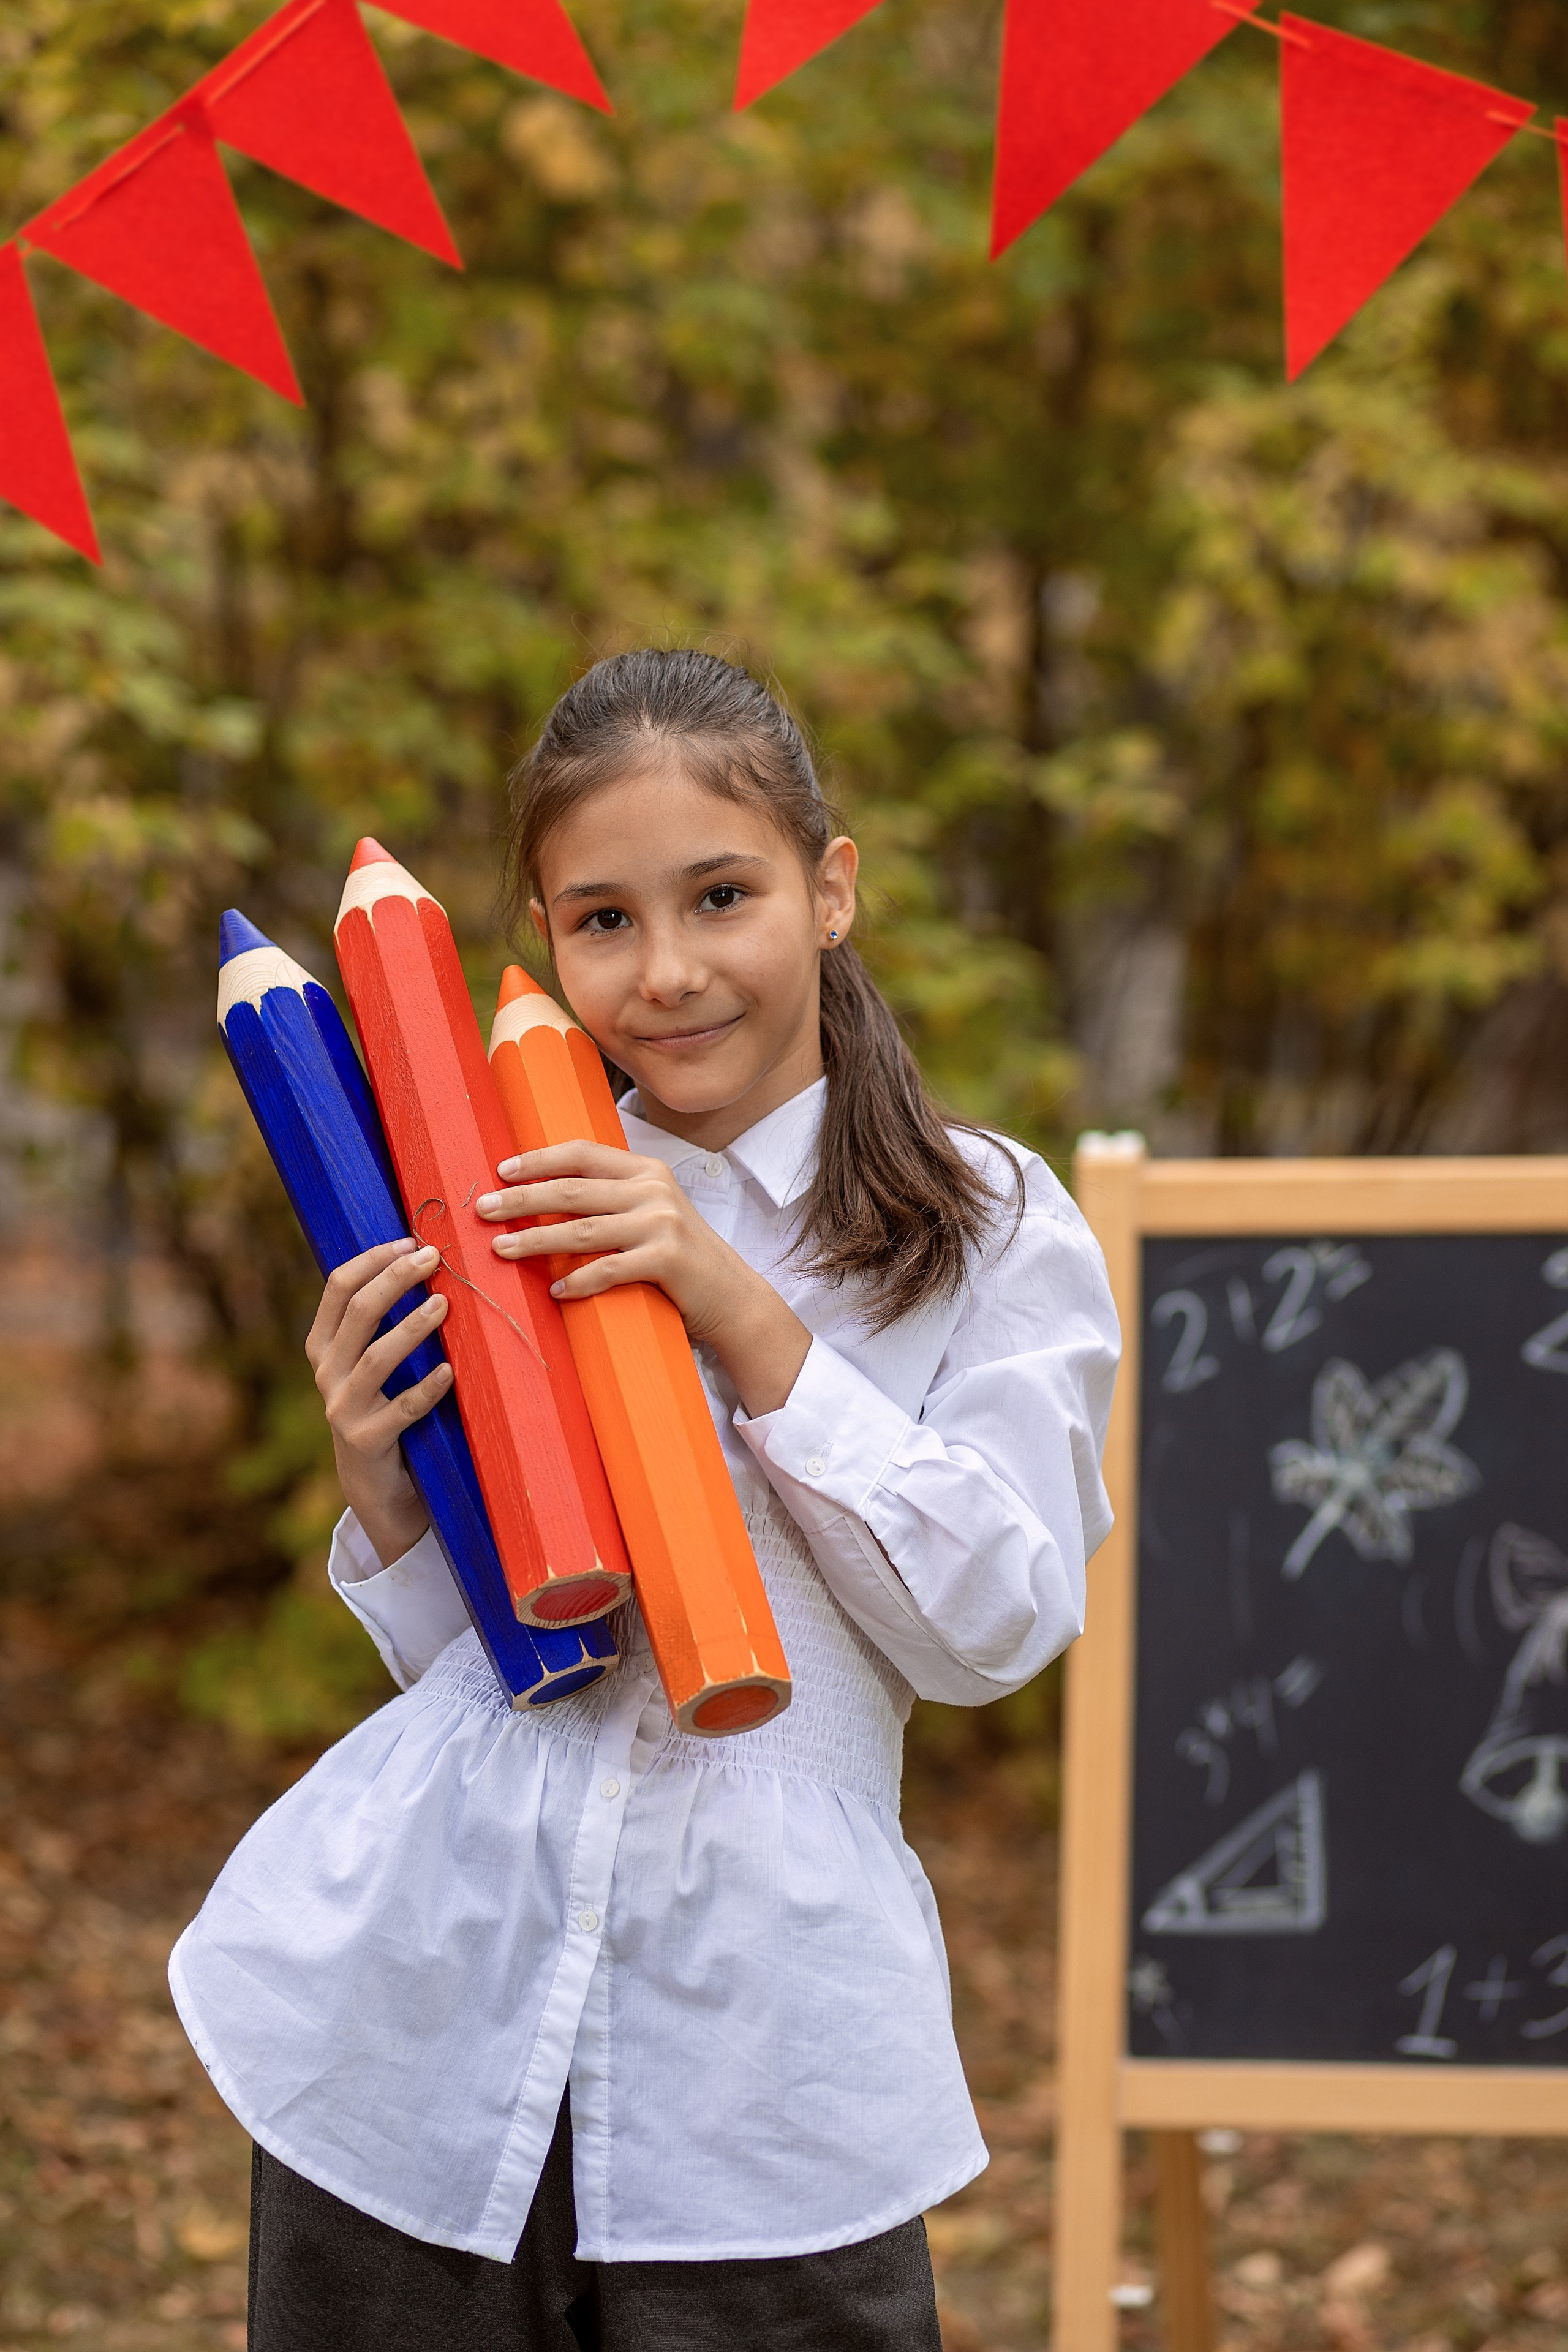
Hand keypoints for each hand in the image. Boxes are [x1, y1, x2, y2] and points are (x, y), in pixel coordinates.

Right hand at [305, 1238, 452, 1570]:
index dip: (373, 1260)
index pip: (337, 1287)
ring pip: (376, 1358)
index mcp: (323, 1345)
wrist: (377, 1485)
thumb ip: (382, 1323)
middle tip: (433, 1258)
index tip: (410, 1240)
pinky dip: (427, 1389)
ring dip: (412, 1328)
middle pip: (357, 1313)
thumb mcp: (373, 1364)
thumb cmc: (385, 1408)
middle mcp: (326, 1373)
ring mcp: (342, 1408)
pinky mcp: (366, 1441)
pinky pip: (401, 1410)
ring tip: (444, 1305)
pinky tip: (452, 1372)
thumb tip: (424, 1260)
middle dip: (395, 1280)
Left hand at [475, 1142, 811, 1418]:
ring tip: (501, 1249)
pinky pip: (607, 1270)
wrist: (732, 1295)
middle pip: (572, 1190)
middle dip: (521, 1200)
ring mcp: (662, 1224)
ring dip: (535, 1240)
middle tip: (483, 1209)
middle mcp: (653, 1190)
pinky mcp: (666, 1260)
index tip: (501, 1171)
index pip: (582, 1153)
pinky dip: (577, 1281)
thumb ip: (610, 1199)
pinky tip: (554, 1290)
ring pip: (582, 1230)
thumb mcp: (650, 1213)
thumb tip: (544, 1196)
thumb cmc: (680, 1256)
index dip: (538, 1160)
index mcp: (646, 1171)